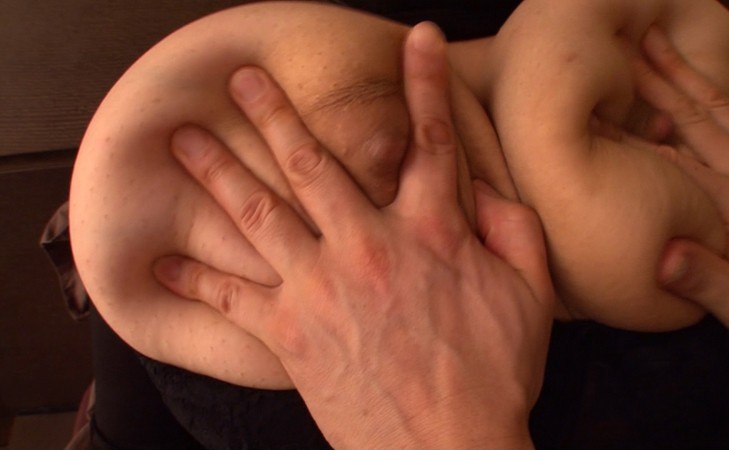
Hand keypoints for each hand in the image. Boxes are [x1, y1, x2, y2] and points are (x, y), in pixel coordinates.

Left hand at [154, 23, 552, 447]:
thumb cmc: (493, 378)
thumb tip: (486, 190)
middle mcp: (368, 245)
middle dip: (274, 113)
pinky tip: (164, 259)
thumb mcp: (529, 298)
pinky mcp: (290, 331)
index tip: (418, 39)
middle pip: (312, 162)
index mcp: (432, 232)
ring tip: (184, 139)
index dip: (426, 83)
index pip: (428, 140)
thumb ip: (513, 231)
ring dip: (219, 170)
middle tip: (242, 80)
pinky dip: (196, 276)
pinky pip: (232, 297)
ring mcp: (322, 286)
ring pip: (259, 212)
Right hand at [634, 27, 728, 346]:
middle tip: (621, 51)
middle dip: (654, 80)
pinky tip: (706, 73)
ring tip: (654, 42)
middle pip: (691, 115)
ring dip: (682, 71)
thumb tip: (662, 258)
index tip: (593, 115)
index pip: (669, 160)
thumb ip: (706, 280)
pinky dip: (724, 84)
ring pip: (717, 103)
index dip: (627, 135)